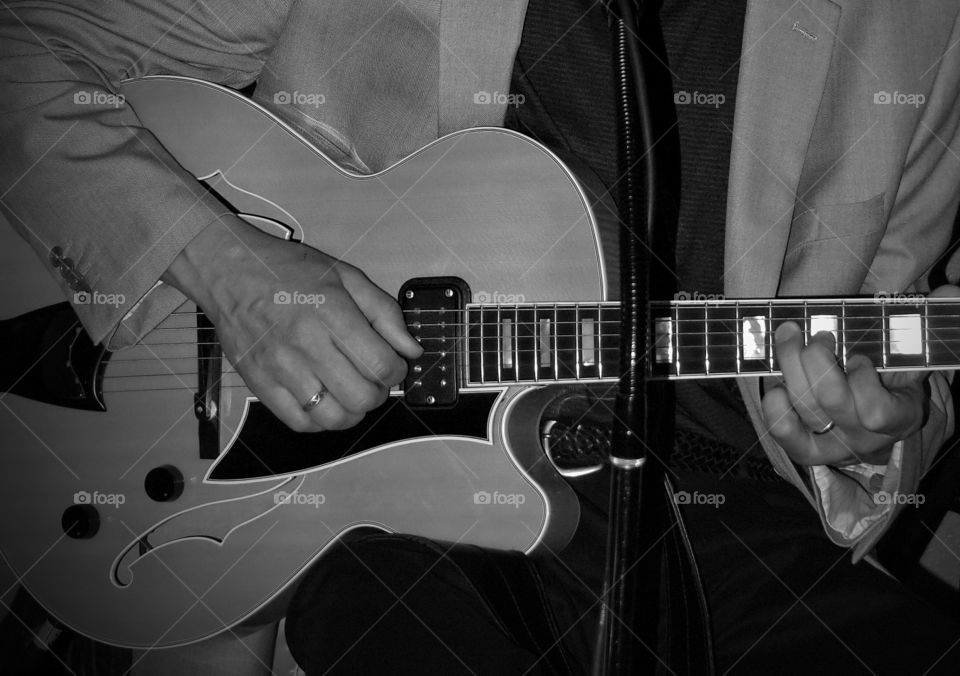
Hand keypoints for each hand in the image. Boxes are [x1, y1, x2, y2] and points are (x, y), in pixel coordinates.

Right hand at [163, 216, 421, 431]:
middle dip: (378, 394)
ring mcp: (280, 369)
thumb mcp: (346, 277)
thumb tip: (412, 350)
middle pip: (361, 397)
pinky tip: (324, 402)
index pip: (381, 365)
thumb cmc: (289, 270)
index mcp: (332, 314)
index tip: (393, 365)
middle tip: (374, 381)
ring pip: (332, 418)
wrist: (228, 271)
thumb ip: (385, 313)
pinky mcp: (259, 385)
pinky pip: (299, 423)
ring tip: (350, 394)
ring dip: (352, 412)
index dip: (397, 372)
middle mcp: (306, 345)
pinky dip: (320, 421)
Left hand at [761, 285, 959, 466]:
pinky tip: (775, 385)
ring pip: (804, 407)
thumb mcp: (915, 358)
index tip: (860, 357)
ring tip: (790, 335)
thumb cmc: (894, 382)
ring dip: (790, 366)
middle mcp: (865, 436)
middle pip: (831, 401)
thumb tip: (948, 292)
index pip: (876, 412)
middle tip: (820, 335)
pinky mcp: (807, 448)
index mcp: (900, 416)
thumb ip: (927, 328)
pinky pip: (785, 434)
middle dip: (817, 359)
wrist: (879, 425)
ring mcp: (834, 444)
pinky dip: (774, 408)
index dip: (862, 382)